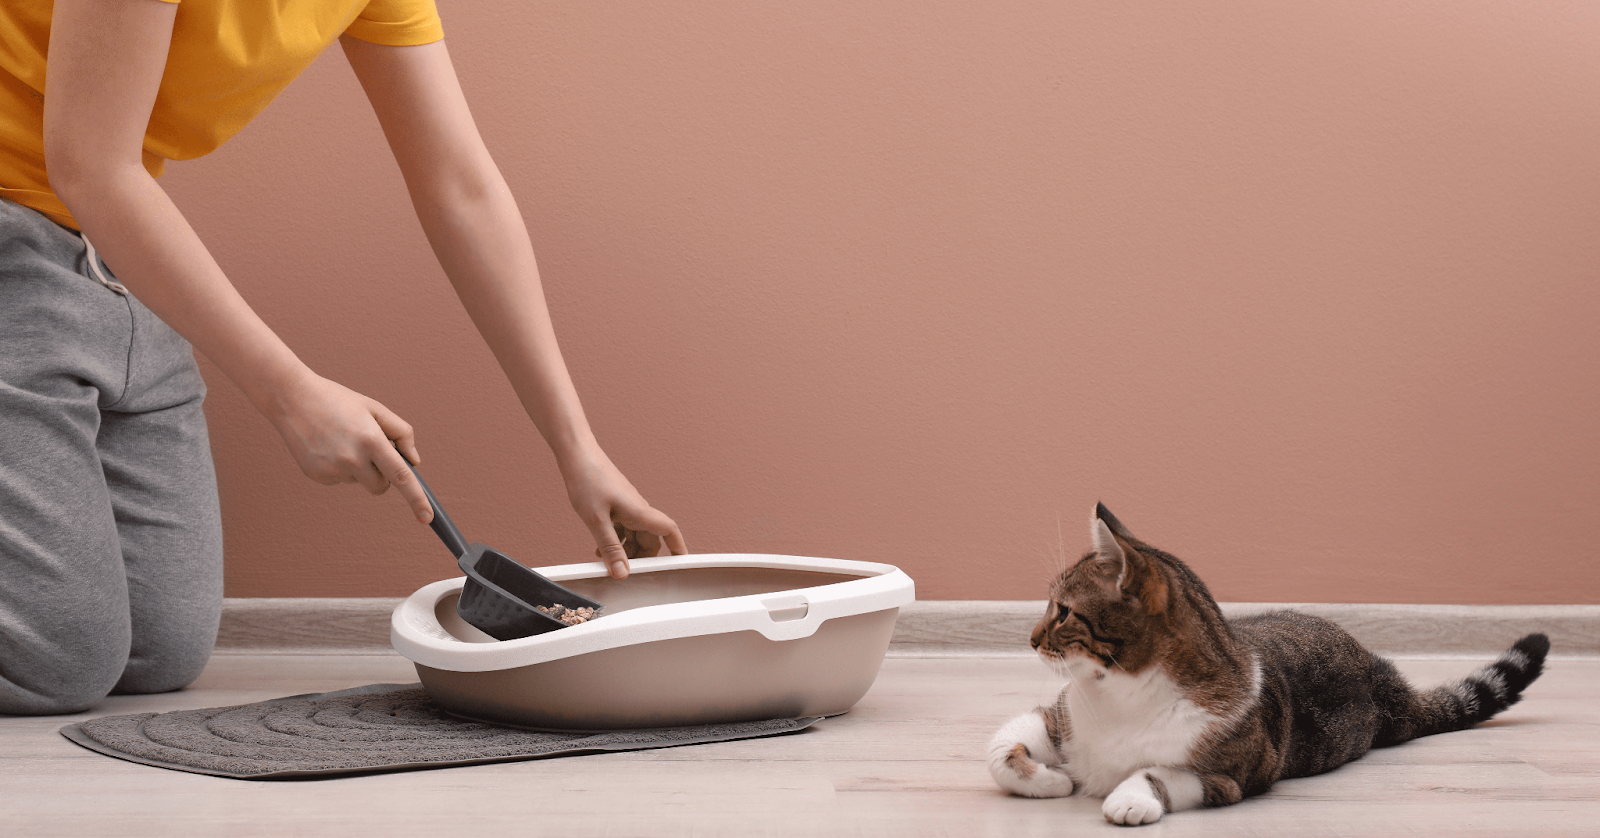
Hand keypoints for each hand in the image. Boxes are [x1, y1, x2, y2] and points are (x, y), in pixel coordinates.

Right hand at [263, 371, 433, 523]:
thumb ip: (401, 433)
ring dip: (359, 468)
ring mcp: (332, 470)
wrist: (293, 399)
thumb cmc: (339, 401)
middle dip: (382, 474)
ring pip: (360, 482)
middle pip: (381, 486)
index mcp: (372, 441)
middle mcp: (352, 459)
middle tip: (370, 449)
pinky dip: (339, 467)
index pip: (402, 477)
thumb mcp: (375, 408)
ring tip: (342, 440)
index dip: (417, 500)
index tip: (427, 518)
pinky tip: (327, 446)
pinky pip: (340, 479)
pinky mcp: (317, 476)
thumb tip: (414, 462)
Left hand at [559, 446, 685, 578]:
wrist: (577, 454)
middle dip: (642, 558)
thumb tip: (622, 573)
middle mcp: (637, 509)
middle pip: (650, 539)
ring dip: (626, 550)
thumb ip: (610, 548)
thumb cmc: (588, 479)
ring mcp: (627, 506)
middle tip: (628, 573)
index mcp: (639, 511)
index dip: (678, 548)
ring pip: (635, 535)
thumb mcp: (596, 520)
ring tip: (608, 563)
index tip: (682, 563)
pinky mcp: (616, 504)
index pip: (669, 531)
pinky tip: (600, 548)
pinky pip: (623, 527)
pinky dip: (615, 540)